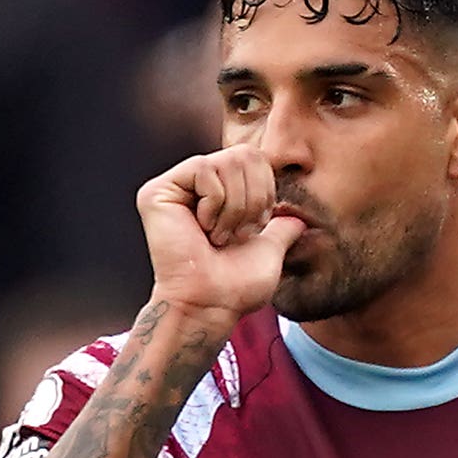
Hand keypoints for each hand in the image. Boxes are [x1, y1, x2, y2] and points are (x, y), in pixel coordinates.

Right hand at [138, 148, 304, 326]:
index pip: (256, 159)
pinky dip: (215, 205)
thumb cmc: (236, 284)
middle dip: (253, 199)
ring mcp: (176, 185)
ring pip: (227, 162)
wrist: (211, 303)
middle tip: (237, 234)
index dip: (266, 191)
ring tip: (219, 235)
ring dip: (234, 207)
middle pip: (246, 155)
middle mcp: (195, 184)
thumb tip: (299, 217)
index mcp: (219, 193)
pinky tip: (202, 229)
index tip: (255, 228)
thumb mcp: (270, 249)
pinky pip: (205, 170)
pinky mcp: (158, 190)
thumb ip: (282, 227)